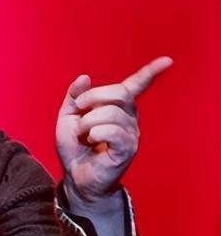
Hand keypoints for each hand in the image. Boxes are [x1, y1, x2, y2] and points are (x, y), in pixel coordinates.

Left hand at [56, 56, 172, 203]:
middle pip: (119, 93)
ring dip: (87, 122)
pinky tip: (91, 142)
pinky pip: (111, 131)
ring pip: (110, 112)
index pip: (136, 86)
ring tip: (83, 135)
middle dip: (92, 97)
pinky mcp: (127, 149)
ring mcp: (131, 133)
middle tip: (78, 109)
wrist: (74, 175)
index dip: (150, 72)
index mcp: (117, 107)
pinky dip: (94, 133)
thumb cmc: (74, 147)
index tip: (167, 60)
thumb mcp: (67, 117)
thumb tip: (85, 77)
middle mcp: (129, 117)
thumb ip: (74, 96)